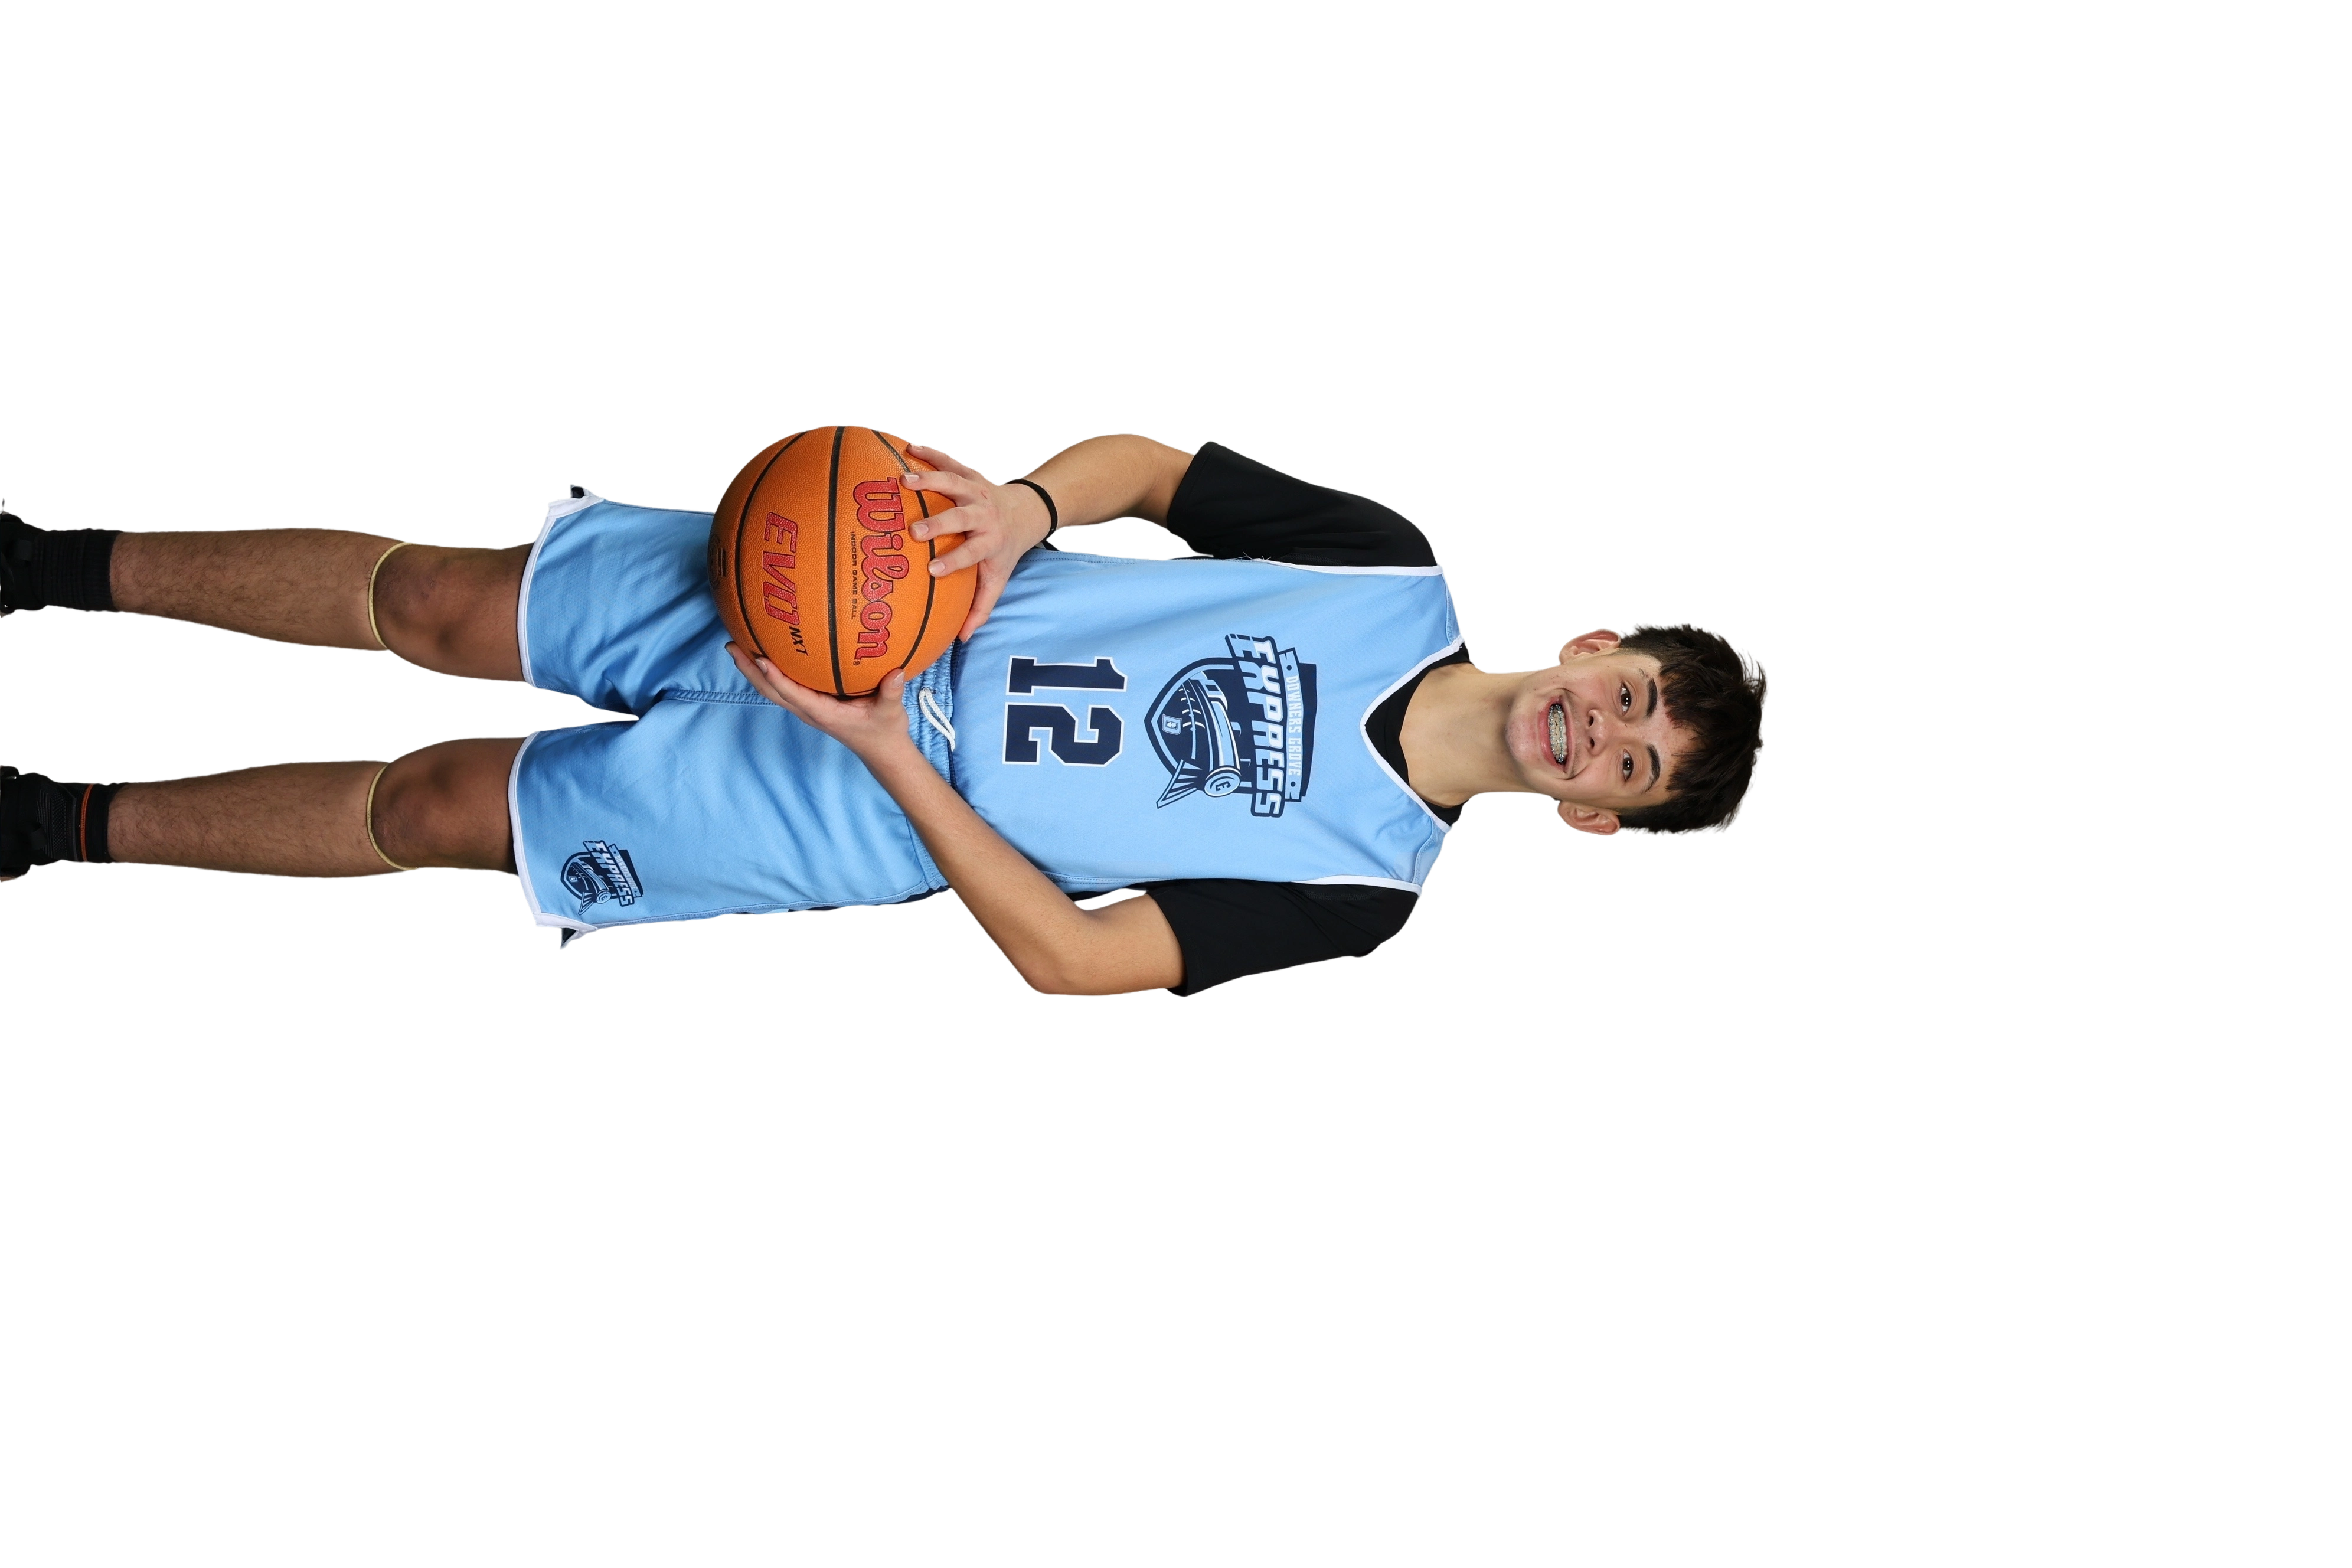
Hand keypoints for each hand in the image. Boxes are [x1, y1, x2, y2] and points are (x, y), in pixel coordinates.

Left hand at [726, 642, 914, 763]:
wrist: (881, 750)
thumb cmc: (884, 731)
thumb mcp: (890, 712)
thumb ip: (891, 693)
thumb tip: (895, 672)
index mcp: (823, 713)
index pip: (793, 694)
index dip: (775, 677)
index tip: (761, 659)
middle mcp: (809, 712)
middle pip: (771, 691)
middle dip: (750, 669)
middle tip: (732, 645)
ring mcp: (807, 709)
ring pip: (773, 690)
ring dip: (753, 671)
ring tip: (738, 646)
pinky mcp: (810, 706)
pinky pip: (784, 687)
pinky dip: (769, 672)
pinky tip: (765, 654)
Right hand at [899, 442, 1051, 641]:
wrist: (1025, 512)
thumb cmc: (1003, 551)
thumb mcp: (998, 579)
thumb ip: (980, 608)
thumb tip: (962, 638)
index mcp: (990, 541)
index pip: (972, 553)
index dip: (954, 561)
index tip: (932, 571)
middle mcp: (984, 514)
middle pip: (961, 517)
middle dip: (939, 523)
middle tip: (915, 531)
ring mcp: (975, 490)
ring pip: (954, 482)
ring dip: (930, 480)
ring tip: (904, 481)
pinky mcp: (968, 473)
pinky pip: (948, 460)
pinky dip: (929, 453)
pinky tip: (906, 448)